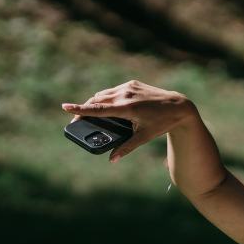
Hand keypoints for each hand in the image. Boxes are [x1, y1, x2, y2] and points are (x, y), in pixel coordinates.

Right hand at [62, 80, 194, 163]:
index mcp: (127, 108)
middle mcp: (126, 94)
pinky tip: (107, 105)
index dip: (80, 109)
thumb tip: (112, 160)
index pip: (98, 109)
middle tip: (76, 119)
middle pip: (97, 100)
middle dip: (84, 109)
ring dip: (95, 103)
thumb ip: (126, 148)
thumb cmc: (163, 123)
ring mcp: (129, 87)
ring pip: (104, 94)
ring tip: (90, 113)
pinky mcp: (132, 84)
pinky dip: (107, 98)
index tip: (65, 107)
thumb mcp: (144, 137)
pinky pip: (113, 90)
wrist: (179, 105)